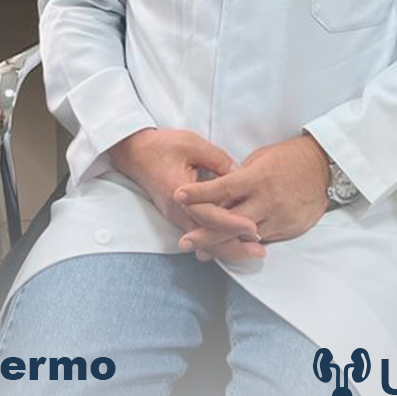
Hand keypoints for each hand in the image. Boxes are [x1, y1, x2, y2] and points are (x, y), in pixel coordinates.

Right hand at [108, 129, 265, 262]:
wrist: (135, 153)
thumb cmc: (163, 146)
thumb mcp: (193, 144)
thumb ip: (218, 160)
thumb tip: (241, 175)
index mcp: (179, 192)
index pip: (208, 215)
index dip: (231, 223)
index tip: (253, 228)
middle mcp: (176, 211)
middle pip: (207, 237)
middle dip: (234, 246)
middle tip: (260, 251)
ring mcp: (176, 217)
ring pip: (204, 241)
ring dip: (228, 247)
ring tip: (253, 251)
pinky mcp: (178, 217)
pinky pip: (200, 234)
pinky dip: (218, 241)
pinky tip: (235, 243)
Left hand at [173, 134, 331, 254]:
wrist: (323, 168)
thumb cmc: (288, 158)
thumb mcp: (260, 159)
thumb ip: (240, 178)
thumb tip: (219, 193)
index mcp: (257, 178)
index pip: (223, 187)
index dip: (200, 193)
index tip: (179, 196)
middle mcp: (267, 200)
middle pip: (230, 222)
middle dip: (205, 234)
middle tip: (185, 242)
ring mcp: (279, 217)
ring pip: (246, 237)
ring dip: (223, 244)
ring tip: (202, 252)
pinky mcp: (289, 229)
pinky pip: (263, 239)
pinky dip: (246, 242)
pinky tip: (232, 246)